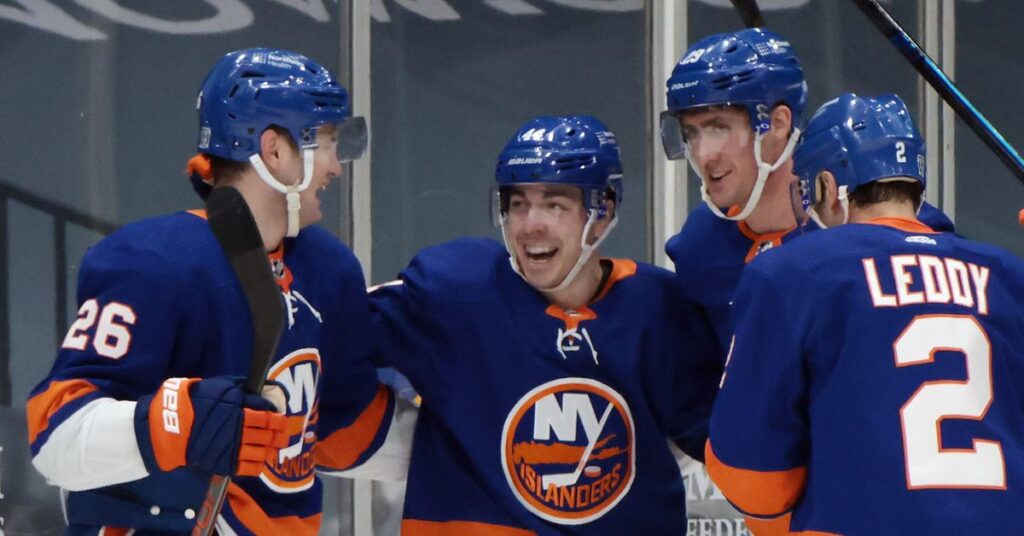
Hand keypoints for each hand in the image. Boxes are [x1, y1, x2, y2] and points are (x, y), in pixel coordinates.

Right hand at [135, 377, 287, 476]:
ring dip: (272, 450)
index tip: (281, 419)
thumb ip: (240, 390)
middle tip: (283, 435)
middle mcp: (238, 430)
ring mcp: (232, 448)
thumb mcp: (218, 387)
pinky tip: (262, 461)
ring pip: (262, 452)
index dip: (277, 419)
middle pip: (267, 435)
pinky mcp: (224, 464)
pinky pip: (249, 468)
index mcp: (238, 410)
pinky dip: (259, 466)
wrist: (169, 426)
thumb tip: (259, 392)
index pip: (266, 417)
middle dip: (278, 435)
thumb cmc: (193, 401)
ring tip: (275, 449)